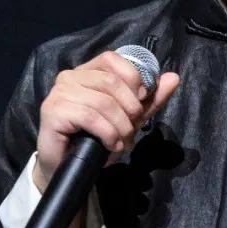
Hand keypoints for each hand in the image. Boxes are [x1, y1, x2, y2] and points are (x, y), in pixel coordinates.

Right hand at [34, 50, 179, 190]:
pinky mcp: (53, 111)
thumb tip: (173, 78)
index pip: (112, 59)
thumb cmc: (97, 139)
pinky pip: (90, 117)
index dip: (132, 78)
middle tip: (132, 129)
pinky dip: (108, 134)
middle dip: (130, 109)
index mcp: (86, 72)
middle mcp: (69, 77)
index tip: (141, 100)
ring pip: (103, 102)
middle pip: (111, 82)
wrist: (69, 168)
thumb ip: (150, 99)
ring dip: (121, 126)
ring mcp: (59, 93)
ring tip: (123, 141)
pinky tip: (111, 145)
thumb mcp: (129, 117)